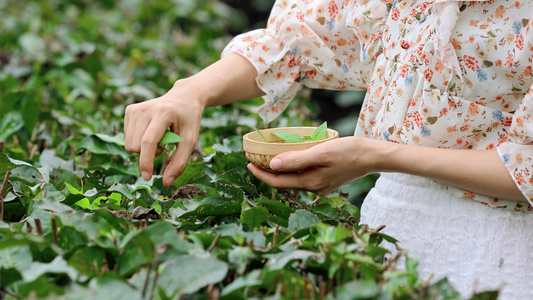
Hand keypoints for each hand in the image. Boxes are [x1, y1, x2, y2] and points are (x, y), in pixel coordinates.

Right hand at [124, 81, 203, 186]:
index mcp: (163, 113)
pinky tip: (151, 130)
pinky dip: (139, 140)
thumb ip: (179, 162)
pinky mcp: (129, 110)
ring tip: (159, 136)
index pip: (148, 142)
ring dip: (143, 148)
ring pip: (129, 144)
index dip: (146, 161)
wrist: (184, 97)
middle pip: (136, 146)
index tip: (147, 177)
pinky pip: (127, 137)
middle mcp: (146, 109)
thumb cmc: (189, 120)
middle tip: (165, 145)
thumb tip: (166, 183)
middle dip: (148, 154)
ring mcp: (135, 108)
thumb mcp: (190, 141)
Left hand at [247, 136, 378, 195]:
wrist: (373, 156)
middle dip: (267, 173)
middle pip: (284, 182)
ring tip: (268, 157)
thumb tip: (272, 165)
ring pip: (293, 179)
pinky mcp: (327, 180)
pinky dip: (293, 168)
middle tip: (253, 160)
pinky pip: (303, 175)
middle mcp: (314, 188)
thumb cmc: (349, 151)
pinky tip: (291, 158)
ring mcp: (321, 185)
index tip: (247, 163)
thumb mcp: (321, 152)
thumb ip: (296, 160)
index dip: (260, 174)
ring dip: (280, 170)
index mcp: (310, 182)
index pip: (278, 181)